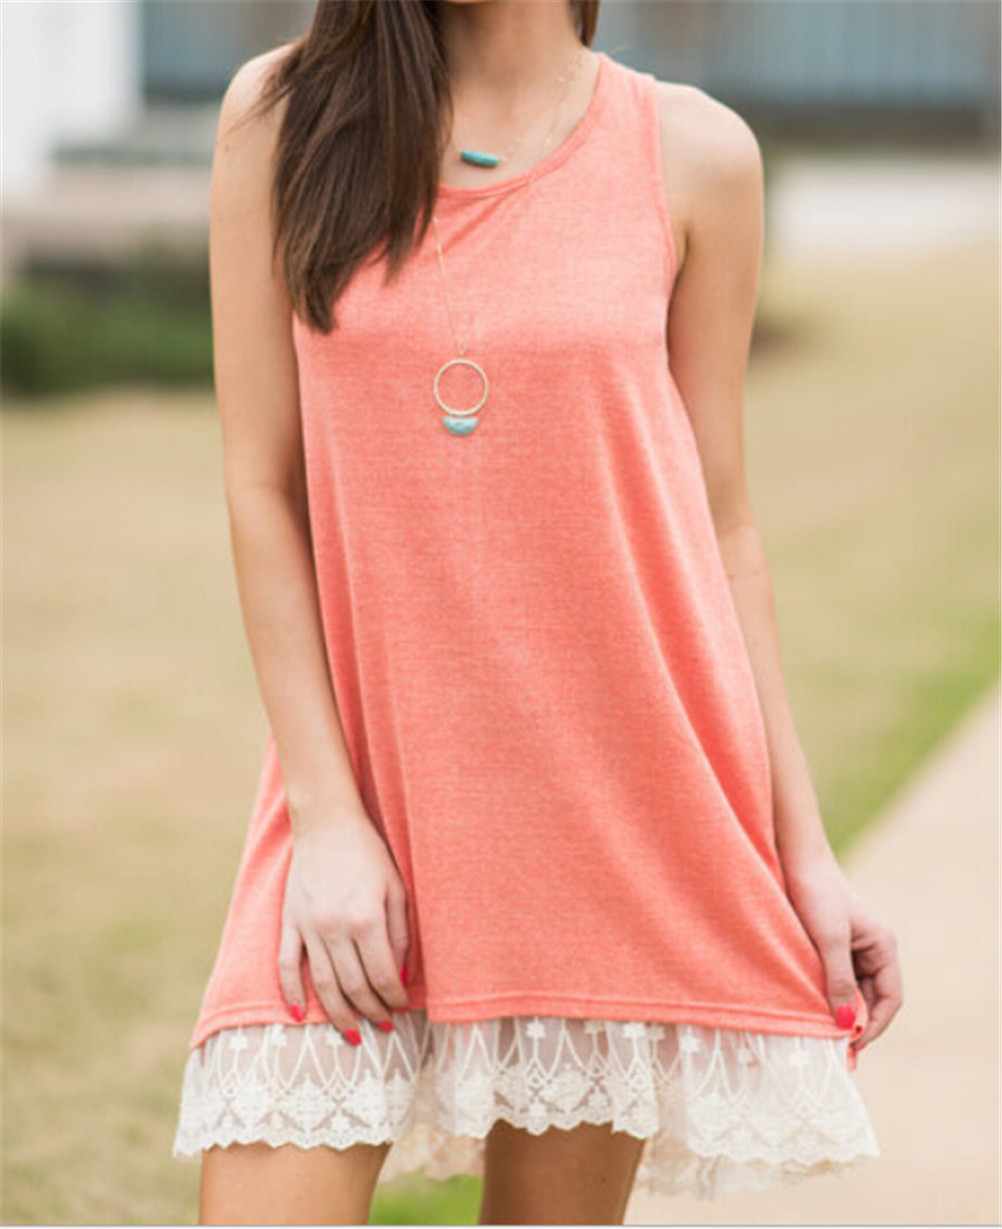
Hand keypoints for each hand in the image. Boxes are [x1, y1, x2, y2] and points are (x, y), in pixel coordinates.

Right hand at [278, 810, 410, 1041]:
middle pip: (353, 986)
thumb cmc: (368, 853)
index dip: (393, 997)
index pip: (382, 975)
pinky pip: (286, 965)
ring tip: (352, 1034)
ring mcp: (308, 926)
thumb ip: (400, 933)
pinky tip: (298, 1015)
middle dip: (371, 1012)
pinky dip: (291, 993)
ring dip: (338, 1014)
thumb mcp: (396, 888)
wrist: (327, 824)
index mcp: (366, 918)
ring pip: (322, 984)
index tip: (401, 1008)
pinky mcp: (289, 921)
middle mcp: (335, 928)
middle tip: (384, 1026)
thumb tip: (402, 974)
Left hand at [782, 847, 902, 1060]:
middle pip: (870, 1001)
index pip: (889, 1000)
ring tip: (819, 1038)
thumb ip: (837, 981)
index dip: (873, 1026)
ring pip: (849, 994)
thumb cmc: (816, 893)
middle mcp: (872, 952)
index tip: (851, 1046)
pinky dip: (824, 998)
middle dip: (854, 1026)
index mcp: (883, 948)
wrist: (793, 859)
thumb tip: (843, 1025)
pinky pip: (833, 982)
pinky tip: (809, 1012)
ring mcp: (851, 952)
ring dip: (837, 1014)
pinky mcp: (829, 949)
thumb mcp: (828, 940)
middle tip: (833, 1053)